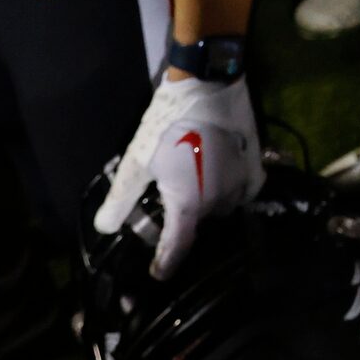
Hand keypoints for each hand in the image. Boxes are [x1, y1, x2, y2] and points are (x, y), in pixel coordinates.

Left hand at [91, 72, 261, 278]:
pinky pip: (245, 191)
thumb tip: (104, 228)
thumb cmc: (168, 124)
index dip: (167, 263)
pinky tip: (220, 179)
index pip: (178, 246)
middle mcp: (218, 200)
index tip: (159, 274)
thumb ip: (121, 199)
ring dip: (207, 203)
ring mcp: (241, 183)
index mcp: (189, 203)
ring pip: (222, 207)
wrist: (207, 85)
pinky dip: (233, 192)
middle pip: (200, 222)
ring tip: (192, 184)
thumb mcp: (137, 161)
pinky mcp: (255, 164)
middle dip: (184, 219)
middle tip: (168, 200)